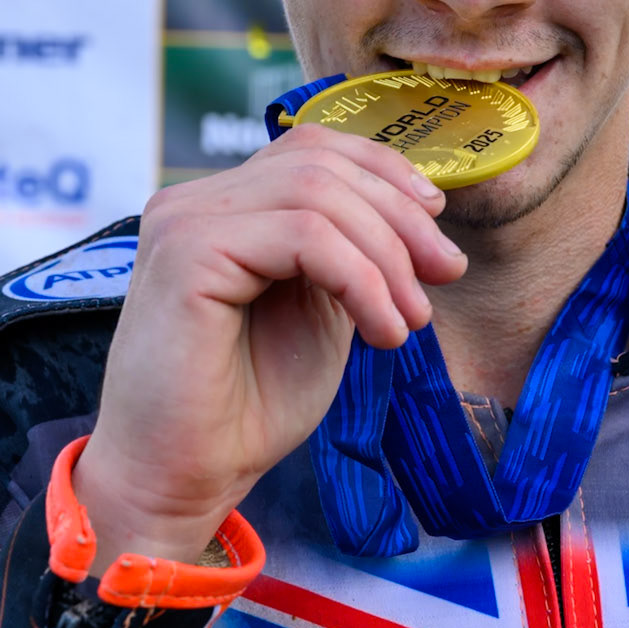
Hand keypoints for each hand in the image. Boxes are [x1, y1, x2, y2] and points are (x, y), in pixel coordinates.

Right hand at [72, 126, 466, 565]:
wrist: (184, 480)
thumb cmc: (246, 408)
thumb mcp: (318, 311)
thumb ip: (347, 254)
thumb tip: (418, 210)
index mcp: (222, 208)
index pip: (312, 148)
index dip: (387, 174)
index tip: (438, 235)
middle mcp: (193, 202)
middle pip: (321, 163)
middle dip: (401, 218)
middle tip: (444, 278)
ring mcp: (184, 220)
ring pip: (318, 193)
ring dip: (386, 257)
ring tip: (409, 322)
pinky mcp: (187, 252)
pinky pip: (304, 236)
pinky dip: (361, 280)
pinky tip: (381, 332)